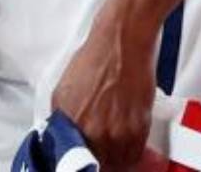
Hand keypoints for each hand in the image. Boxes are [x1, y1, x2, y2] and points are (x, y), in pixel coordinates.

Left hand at [51, 9, 157, 170]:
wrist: (122, 40)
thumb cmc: (97, 58)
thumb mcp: (64, 88)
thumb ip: (62, 118)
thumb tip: (62, 135)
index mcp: (69, 123)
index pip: (71, 162)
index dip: (80, 163)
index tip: (83, 160)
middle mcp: (91, 132)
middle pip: (96, 163)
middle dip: (99, 158)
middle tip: (102, 149)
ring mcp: (116, 132)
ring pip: (117, 162)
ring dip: (117, 156)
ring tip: (118, 141)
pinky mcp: (138, 128)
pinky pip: (135, 154)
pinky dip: (134, 149)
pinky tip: (130, 136)